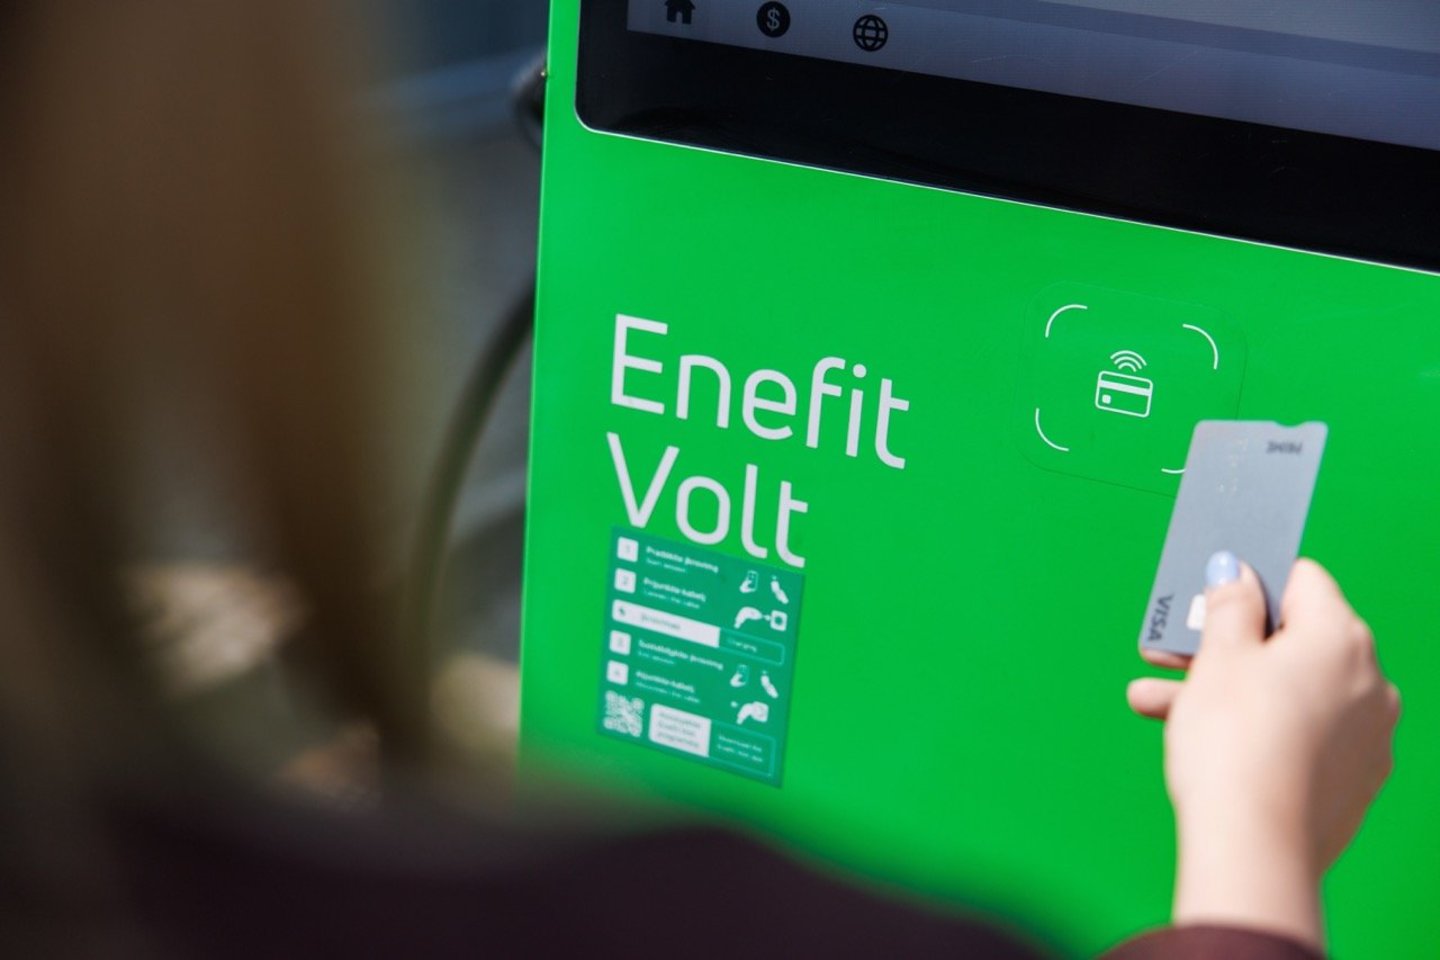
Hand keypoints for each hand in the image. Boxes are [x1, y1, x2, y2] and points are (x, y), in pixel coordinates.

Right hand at [1127, 555, 1399, 948]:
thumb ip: (1229, 606)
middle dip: (1224, 644)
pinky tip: (1200, 740)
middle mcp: (1369, 680)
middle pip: (1290, 641)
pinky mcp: (1352, 780)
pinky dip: (1255, 729)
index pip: (1301, 579)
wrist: (1252, 846)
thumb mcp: (1218, 657)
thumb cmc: (1234, 742)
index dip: (1249, 580)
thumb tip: (1239, 574)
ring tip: (1154, 701)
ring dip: (1224, 689)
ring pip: (1287, 691)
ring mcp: (1367, 735)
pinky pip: (1298, 735)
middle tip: (1170, 651)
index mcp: (1340, 636)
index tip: (1208, 593)